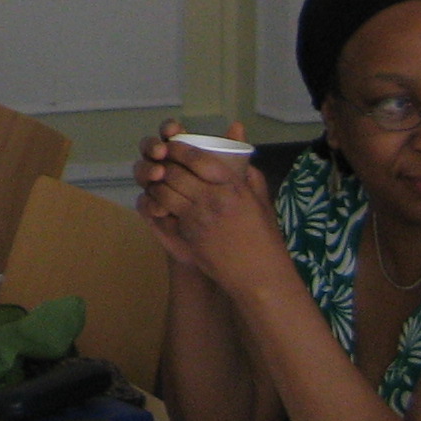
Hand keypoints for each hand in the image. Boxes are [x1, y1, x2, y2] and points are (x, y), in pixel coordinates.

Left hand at [133, 120, 282, 284]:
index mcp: (232, 186)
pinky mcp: (187, 235)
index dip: (179, 148)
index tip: (172, 144)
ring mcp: (197, 218)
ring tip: (156, 180)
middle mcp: (212, 198)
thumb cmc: (264, 238)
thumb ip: (250, 175)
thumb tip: (239, 154)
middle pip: (174, 172)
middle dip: (163, 163)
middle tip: (159, 161)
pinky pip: (163, 212)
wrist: (259, 276)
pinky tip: (158, 201)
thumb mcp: (262, 202)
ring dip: (156, 183)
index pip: (197, 158)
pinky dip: (157, 203)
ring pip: (163, 191)